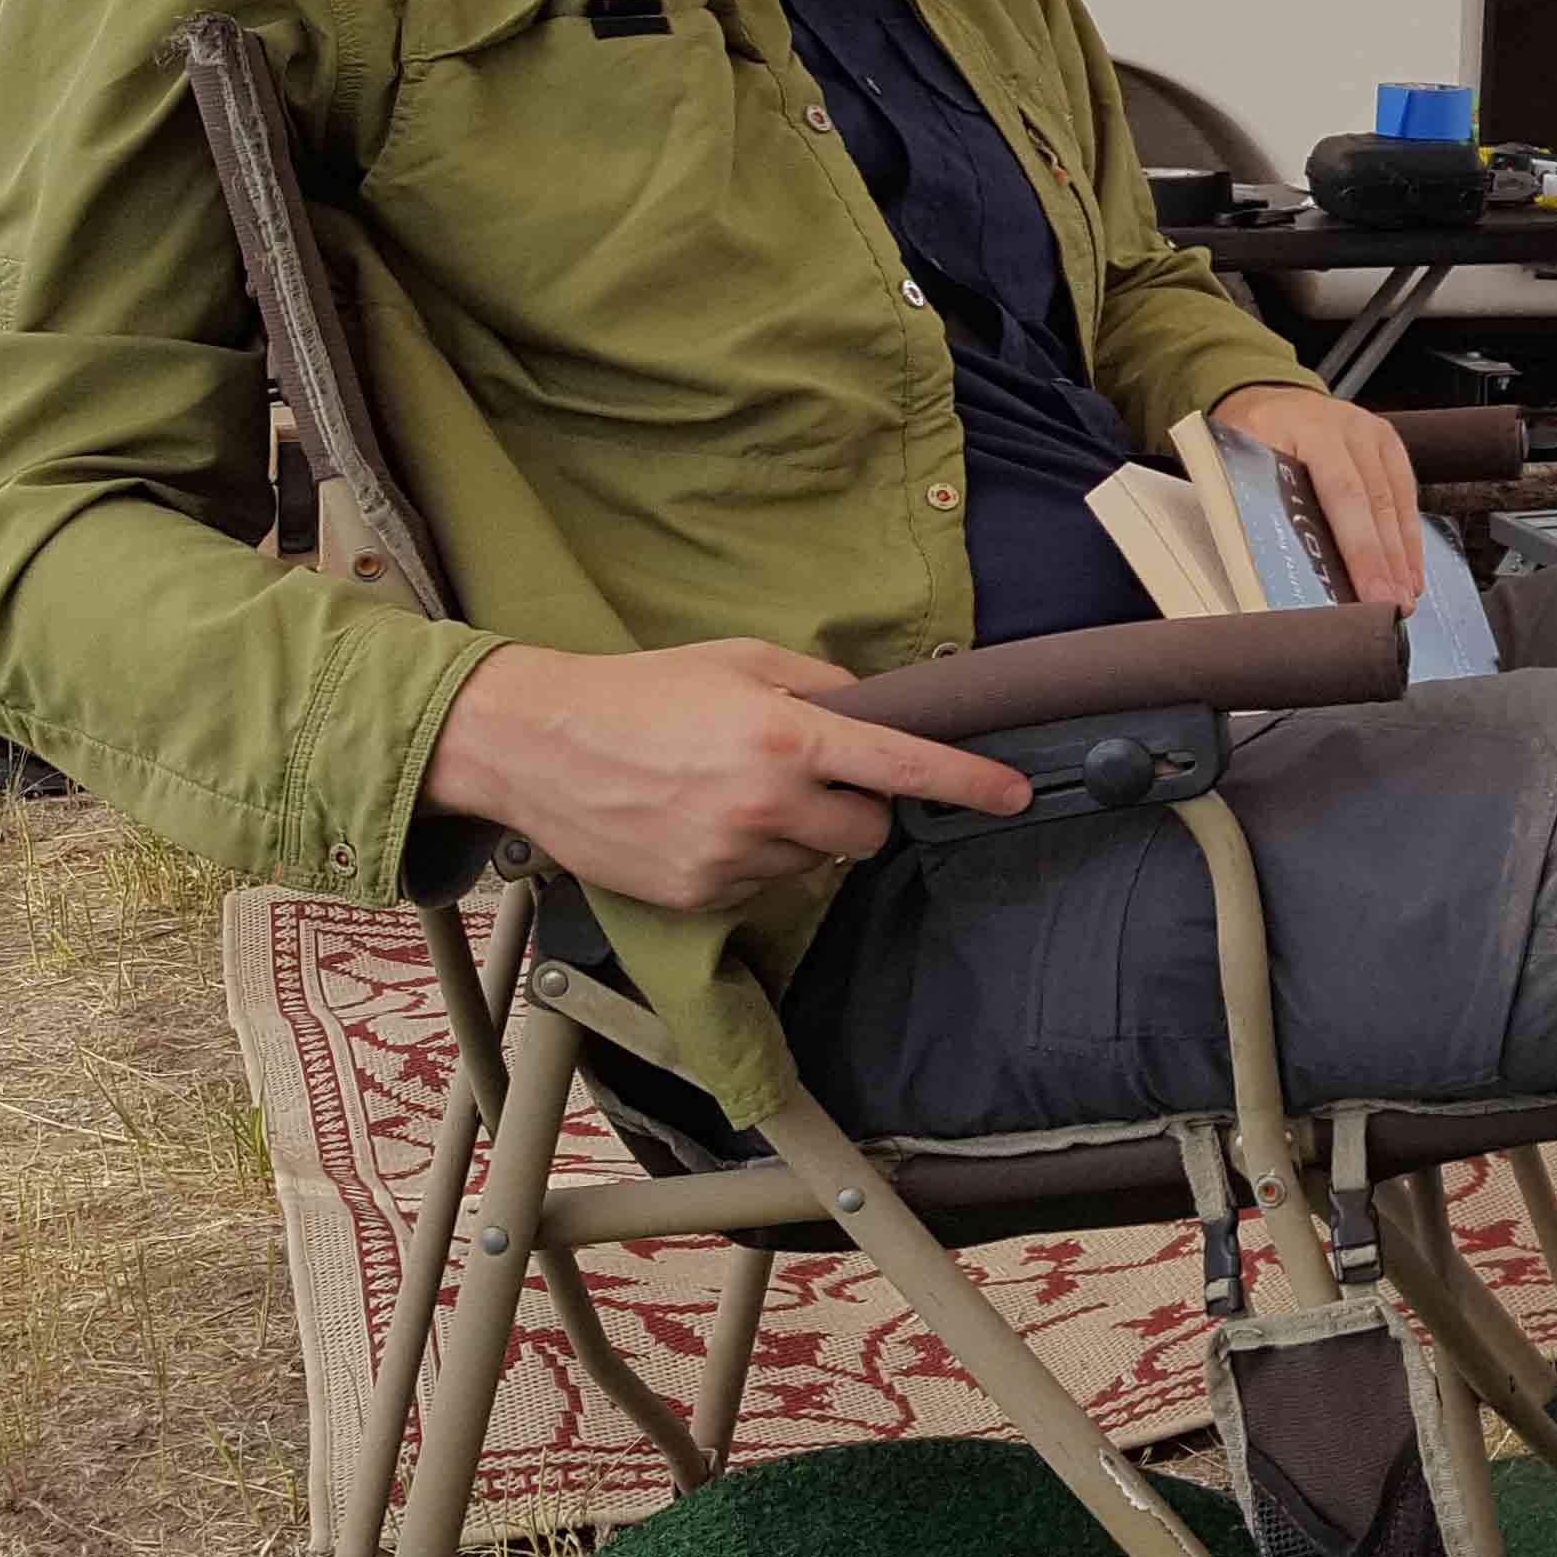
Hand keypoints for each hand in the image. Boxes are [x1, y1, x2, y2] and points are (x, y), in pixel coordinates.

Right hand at [422, 638, 1025, 911]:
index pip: (902, 766)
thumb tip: (878, 713)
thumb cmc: (645, 690)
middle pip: (868, 832)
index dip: (969, 781)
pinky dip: (754, 859)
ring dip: (801, 833)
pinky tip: (705, 823)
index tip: (1016, 792)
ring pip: (815, 862)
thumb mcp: (741, 661)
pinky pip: (764, 886)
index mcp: (787, 736)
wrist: (539, 744)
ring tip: (735, 792)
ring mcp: (732, 858)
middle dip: (859, 809)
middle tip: (812, 776)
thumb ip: (822, 687)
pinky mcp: (699, 896)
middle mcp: (767, 803)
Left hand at [1204, 381, 1426, 608]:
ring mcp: (1373, 432)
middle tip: (1393, 608)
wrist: (1270, 398)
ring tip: (1405, 598)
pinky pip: (1405, 495)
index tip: (1370, 595)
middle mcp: (1348, 426)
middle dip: (1386, 563)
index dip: (1361, 550)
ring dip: (1402, 556)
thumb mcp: (1239, 463)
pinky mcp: (1389, 444)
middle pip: (1375, 503)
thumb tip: (1278, 572)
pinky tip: (1409, 571)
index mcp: (1308, 429)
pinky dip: (1408, 537)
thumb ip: (1258, 505)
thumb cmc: (1251, 437)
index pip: (1343, 495)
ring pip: (1395, 502)